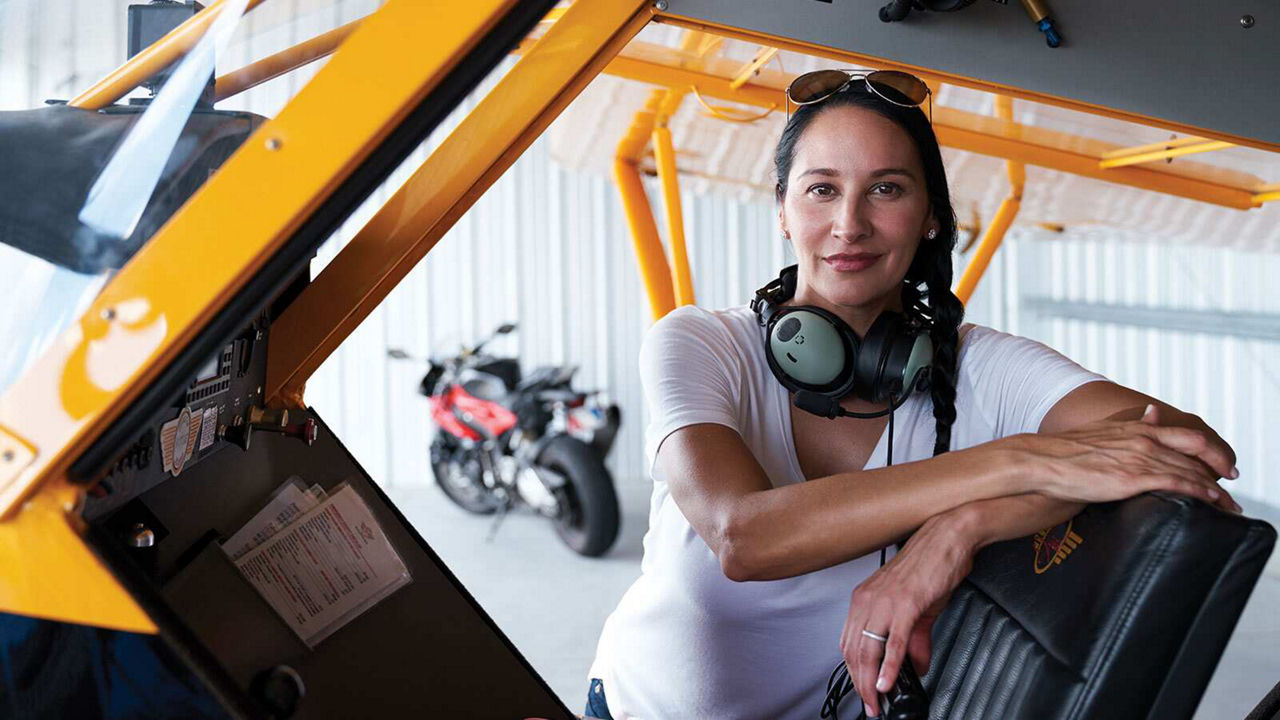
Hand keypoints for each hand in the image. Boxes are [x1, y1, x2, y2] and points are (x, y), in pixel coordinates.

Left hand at [840, 513, 975, 717]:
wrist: (947, 538)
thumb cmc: (929, 565)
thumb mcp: (917, 608)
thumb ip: (914, 640)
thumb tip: (915, 666)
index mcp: (864, 599)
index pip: (848, 643)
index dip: (853, 671)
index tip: (862, 690)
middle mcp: (868, 600)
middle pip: (854, 651)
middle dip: (860, 684)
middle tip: (870, 705)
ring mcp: (884, 602)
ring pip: (868, 649)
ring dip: (871, 681)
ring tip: (876, 701)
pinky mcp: (905, 604)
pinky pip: (893, 641)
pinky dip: (889, 666)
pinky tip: (888, 682)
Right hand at [1006, 406, 1239, 513]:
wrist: (1039, 460)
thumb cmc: (1065, 451)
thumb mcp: (1104, 431)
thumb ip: (1133, 426)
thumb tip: (1153, 413)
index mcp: (1136, 429)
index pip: (1187, 436)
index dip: (1211, 451)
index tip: (1223, 466)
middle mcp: (1143, 440)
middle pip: (1196, 454)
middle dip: (1220, 471)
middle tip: (1233, 487)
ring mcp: (1139, 458)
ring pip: (1191, 471)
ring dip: (1215, 488)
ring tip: (1229, 504)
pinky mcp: (1132, 478)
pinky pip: (1177, 484)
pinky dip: (1199, 492)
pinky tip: (1211, 501)